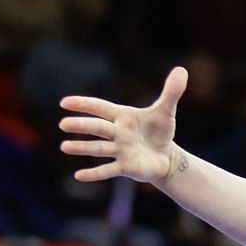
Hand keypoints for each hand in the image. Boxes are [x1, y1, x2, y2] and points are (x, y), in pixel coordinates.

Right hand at [59, 66, 188, 184]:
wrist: (165, 157)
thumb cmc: (159, 131)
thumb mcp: (166, 111)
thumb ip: (171, 92)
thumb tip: (181, 70)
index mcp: (122, 117)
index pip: (101, 108)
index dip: (84, 104)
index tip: (65, 102)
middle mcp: (117, 133)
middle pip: (98, 128)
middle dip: (82, 126)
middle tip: (64, 124)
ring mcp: (120, 150)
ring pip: (99, 149)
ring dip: (82, 148)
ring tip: (64, 147)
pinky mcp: (125, 167)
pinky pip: (108, 170)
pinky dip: (94, 173)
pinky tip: (79, 176)